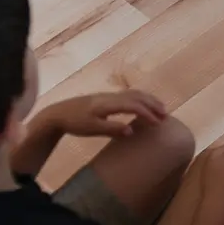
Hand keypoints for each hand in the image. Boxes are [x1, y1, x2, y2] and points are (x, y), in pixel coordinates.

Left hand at [43, 91, 167, 138]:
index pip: (134, 106)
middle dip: (153, 104)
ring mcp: (109, 96)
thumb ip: (112, 129)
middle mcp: (112, 97)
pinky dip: (140, 99)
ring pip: (134, 94)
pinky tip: (142, 106)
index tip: (158, 124)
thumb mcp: (92, 129)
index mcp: (109, 104)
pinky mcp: (106, 98)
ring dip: (148, 100)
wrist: (57, 113)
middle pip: (137, 96)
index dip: (148, 114)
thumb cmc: (74, 123)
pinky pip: (129, 95)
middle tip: (166, 115)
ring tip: (160, 109)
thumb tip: (132, 130)